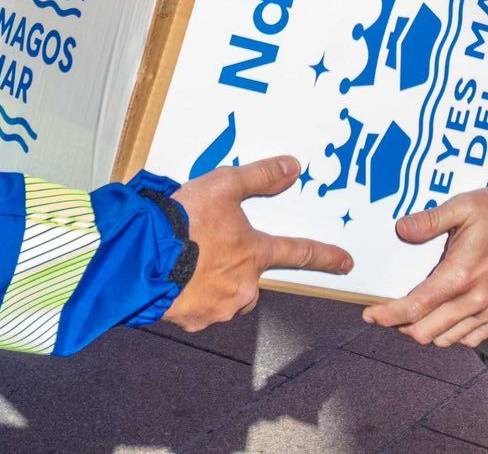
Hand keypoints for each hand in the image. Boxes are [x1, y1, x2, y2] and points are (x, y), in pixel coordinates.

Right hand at [162, 156, 352, 330]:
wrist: (141, 256)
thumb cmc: (183, 221)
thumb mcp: (223, 186)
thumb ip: (259, 177)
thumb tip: (293, 167)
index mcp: (254, 254)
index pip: (299, 253)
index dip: (326, 256)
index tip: (346, 264)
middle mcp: (244, 286)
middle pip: (252, 277)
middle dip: (237, 266)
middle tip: (208, 248)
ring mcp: (220, 307)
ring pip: (227, 294)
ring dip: (213, 280)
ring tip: (186, 260)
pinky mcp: (195, 320)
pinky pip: (200, 308)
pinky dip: (191, 295)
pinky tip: (174, 277)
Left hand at [361, 187, 487, 347]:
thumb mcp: (463, 206)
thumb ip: (429, 220)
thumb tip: (401, 230)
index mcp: (461, 274)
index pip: (415, 307)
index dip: (388, 315)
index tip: (371, 314)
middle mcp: (475, 299)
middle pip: (426, 332)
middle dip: (401, 326)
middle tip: (389, 312)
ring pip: (447, 340)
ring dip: (425, 331)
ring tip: (414, 315)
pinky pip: (470, 339)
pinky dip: (452, 335)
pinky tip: (444, 318)